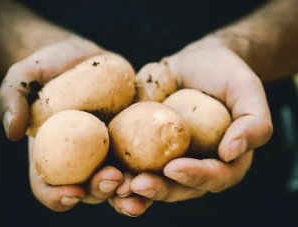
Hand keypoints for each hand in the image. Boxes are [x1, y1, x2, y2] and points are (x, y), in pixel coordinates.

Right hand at [0, 36, 139, 212]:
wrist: (79, 57)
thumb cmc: (48, 69)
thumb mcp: (23, 78)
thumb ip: (11, 100)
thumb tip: (13, 131)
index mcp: (52, 155)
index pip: (49, 187)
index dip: (58, 197)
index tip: (73, 192)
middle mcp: (82, 159)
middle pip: (90, 188)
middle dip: (102, 190)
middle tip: (114, 178)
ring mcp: (108, 150)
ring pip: (120, 180)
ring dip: (132, 188)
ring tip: (141, 181)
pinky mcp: (130, 136)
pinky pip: (142, 155)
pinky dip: (152, 164)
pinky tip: (163, 162)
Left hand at [113, 35, 272, 214]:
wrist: (194, 62)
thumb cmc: (224, 73)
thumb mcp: (246, 89)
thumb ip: (254, 121)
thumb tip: (232, 152)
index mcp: (223, 159)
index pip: (214, 177)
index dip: (196, 177)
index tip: (175, 168)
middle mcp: (194, 164)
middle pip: (178, 188)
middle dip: (158, 190)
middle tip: (138, 185)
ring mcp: (167, 157)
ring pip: (151, 182)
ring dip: (132, 190)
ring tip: (115, 185)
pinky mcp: (144, 146)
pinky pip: (130, 162)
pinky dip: (116, 169)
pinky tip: (102, 169)